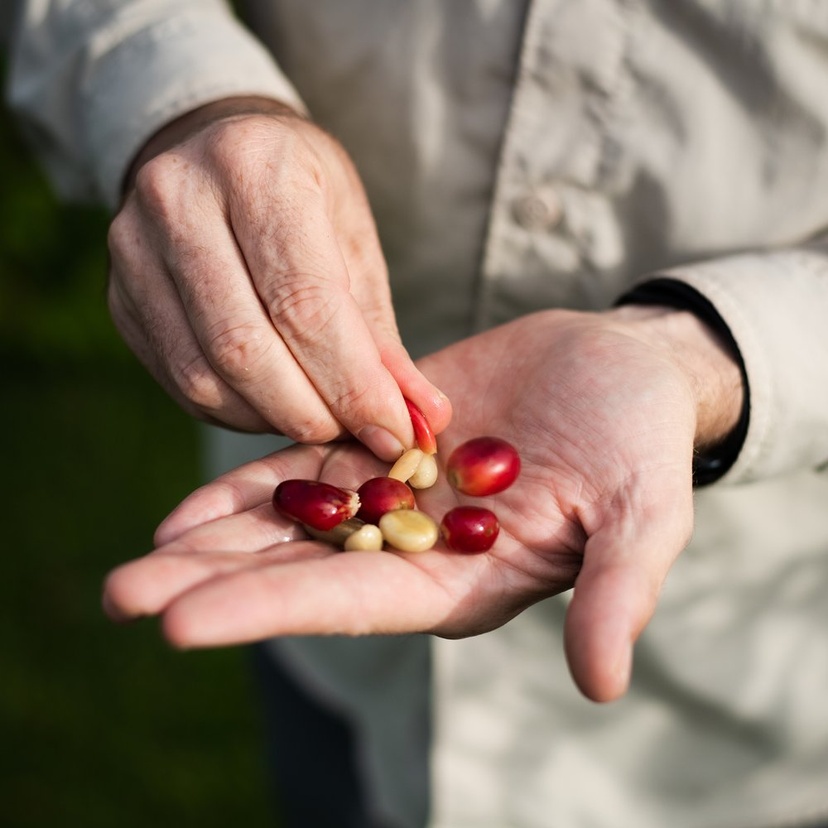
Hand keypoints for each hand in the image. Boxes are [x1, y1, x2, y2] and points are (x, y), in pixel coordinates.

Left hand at [103, 307, 742, 701]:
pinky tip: (195, 504)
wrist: (621, 370)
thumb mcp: (642, 512)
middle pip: (303, 573)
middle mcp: (418, 548)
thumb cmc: (641, 443)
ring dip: (217, 542)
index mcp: (466, 578)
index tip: (181, 624)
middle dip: (215, 587)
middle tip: (122, 596)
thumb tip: (602, 683)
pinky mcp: (385, 441)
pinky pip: (311, 467)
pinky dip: (256, 486)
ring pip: (294, 525)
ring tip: (139, 561)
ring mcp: (397, 495)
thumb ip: (619, 588)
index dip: (271, 612)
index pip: (356, 604)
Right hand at [107, 96, 447, 458]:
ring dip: (274, 419)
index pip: (305, 303)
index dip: (353, 384)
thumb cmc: (300, 192)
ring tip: (320, 418)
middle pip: (246, 348)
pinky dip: (237, 412)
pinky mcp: (118, 299)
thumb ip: (380, 335)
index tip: (395, 432)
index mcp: (254, 168)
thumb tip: (421, 418)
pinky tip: (273, 405)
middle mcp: (178, 201)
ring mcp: (134, 252)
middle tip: (357, 434)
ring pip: (205, 376)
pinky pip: (180, 383)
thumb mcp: (353, 238)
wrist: (213, 150)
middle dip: (313, 413)